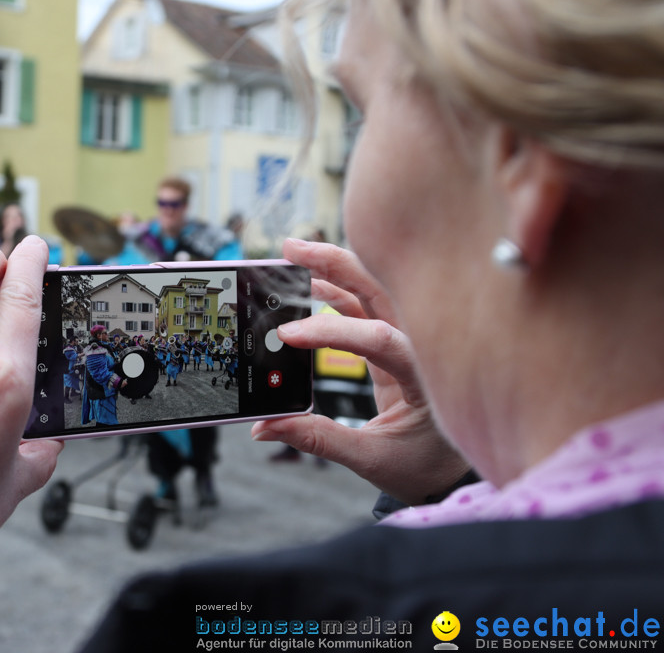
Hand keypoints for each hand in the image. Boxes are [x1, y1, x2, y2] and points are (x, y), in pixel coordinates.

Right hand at [251, 239, 470, 504]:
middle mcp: (423, 347)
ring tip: (293, 257)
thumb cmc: (424, 465)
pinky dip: (337, 291)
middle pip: (383, 290)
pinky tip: (309, 284)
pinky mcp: (395, 343)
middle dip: (335, 264)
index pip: (379, 339)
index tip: (288, 335)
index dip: (331, 331)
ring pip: (373, 291)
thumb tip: (265, 428)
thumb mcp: (372, 458)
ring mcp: (409, 340)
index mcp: (426, 378)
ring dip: (333, 270)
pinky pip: (365, 308)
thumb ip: (317, 438)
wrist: (453, 468)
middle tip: (292, 250)